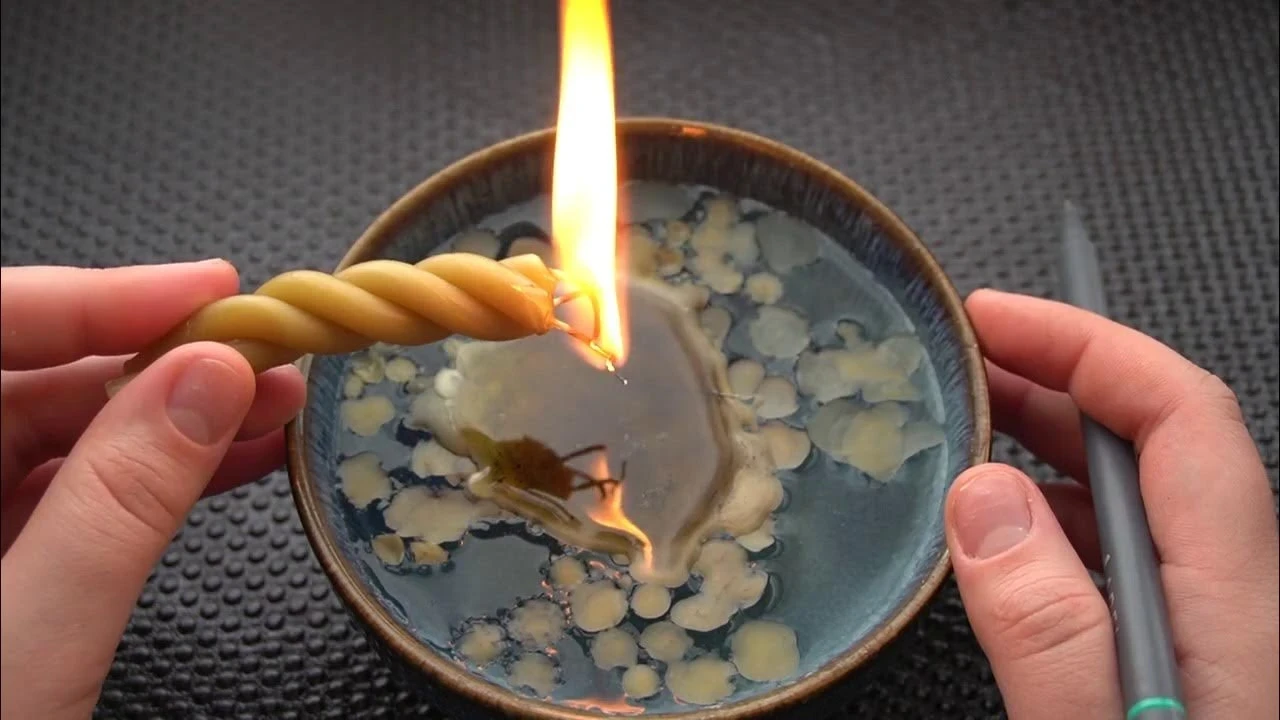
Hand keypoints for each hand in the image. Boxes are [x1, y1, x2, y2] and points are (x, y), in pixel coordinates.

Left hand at [0, 261, 305, 719]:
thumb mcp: (33, 633)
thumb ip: (122, 497)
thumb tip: (209, 379)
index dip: (99, 297)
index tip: (212, 289)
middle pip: (30, 380)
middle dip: (160, 364)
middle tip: (268, 356)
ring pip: (62, 435)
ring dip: (173, 419)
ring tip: (273, 408)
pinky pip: (74, 493)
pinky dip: (156, 477)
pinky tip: (230, 460)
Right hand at [945, 289, 1278, 718]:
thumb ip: (1046, 627)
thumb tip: (982, 499)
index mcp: (1236, 599)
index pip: (1178, 410)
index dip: (1084, 342)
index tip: (991, 319)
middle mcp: (1240, 599)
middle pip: (1157, 439)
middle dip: (1053, 377)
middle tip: (959, 361)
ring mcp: (1217, 630)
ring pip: (1138, 496)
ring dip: (1048, 443)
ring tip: (963, 430)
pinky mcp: (1190, 663)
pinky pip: (1123, 554)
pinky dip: (1054, 515)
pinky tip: (1000, 536)